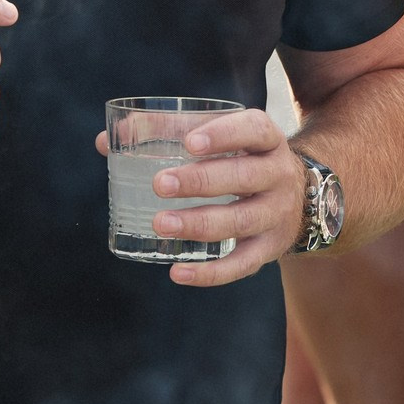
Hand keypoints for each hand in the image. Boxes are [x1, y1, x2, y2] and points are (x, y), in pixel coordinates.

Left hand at [92, 108, 303, 287]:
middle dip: (201, 181)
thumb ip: (165, 132)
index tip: (189, 143)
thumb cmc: (240, 159)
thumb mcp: (220, 138)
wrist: (297, 197)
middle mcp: (278, 175)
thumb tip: (105, 140)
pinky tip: (177, 272)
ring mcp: (276, 214)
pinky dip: (210, 273)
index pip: (252, 130)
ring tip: (160, 224)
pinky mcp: (269, 249)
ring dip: (199, 223)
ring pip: (241, 221)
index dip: (223, 135)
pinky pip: (242, 265)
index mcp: (267, 140)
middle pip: (244, 177)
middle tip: (159, 184)